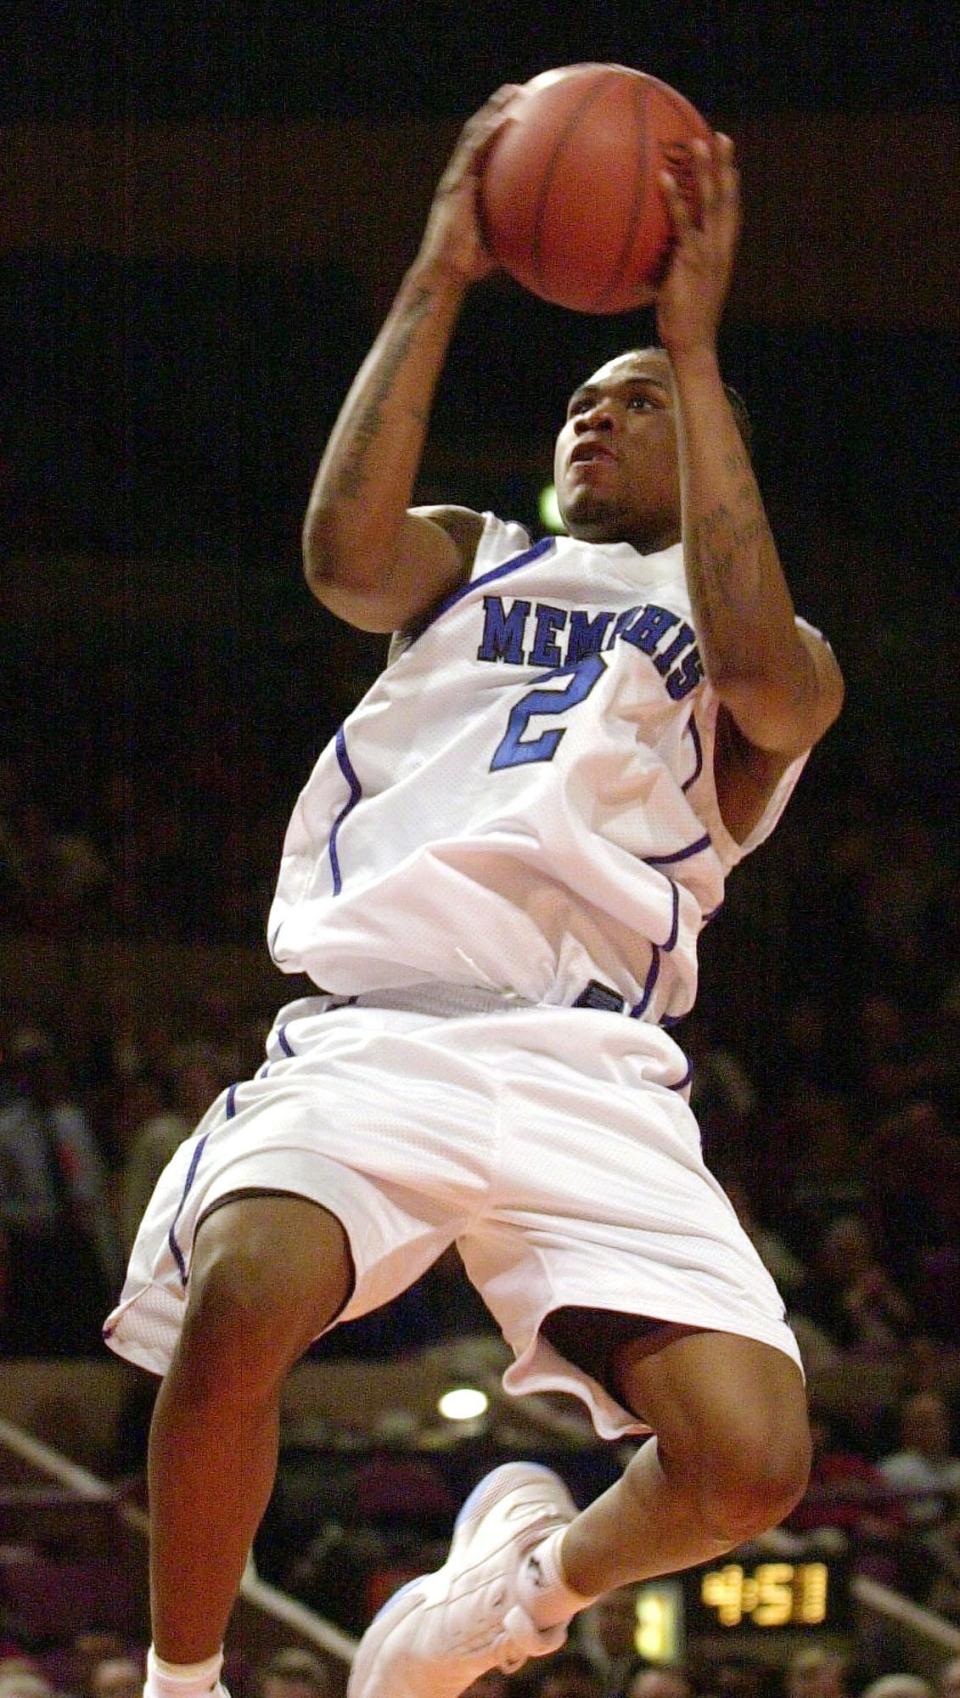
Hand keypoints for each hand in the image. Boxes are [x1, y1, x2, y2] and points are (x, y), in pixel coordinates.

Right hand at [415, 86, 519, 285]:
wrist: (445, 270)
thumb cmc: (469, 265)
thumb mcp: (497, 244)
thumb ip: (514, 233)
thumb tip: (542, 236)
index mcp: (469, 188)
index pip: (486, 152)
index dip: (500, 131)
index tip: (519, 114)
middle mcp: (461, 177)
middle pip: (480, 135)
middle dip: (497, 110)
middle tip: (519, 91)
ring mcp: (456, 178)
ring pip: (476, 134)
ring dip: (493, 110)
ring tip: (513, 91)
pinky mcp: (455, 183)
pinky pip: (474, 152)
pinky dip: (490, 133)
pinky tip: (507, 118)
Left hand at [655, 132, 740, 357]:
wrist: (693, 344)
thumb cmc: (683, 322)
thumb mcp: (678, 290)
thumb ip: (669, 269)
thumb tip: (646, 264)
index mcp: (722, 253)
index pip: (731, 212)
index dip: (731, 185)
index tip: (729, 160)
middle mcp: (721, 248)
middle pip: (727, 198)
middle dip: (725, 166)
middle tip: (720, 137)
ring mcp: (708, 253)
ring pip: (712, 203)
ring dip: (706, 171)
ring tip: (697, 144)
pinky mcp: (691, 261)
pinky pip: (683, 223)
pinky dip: (675, 199)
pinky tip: (664, 179)